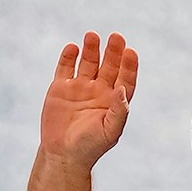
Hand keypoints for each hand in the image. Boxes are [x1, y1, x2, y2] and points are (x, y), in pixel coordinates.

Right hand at [39, 32, 137, 168]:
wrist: (63, 154)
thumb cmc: (90, 147)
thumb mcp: (110, 131)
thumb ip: (119, 111)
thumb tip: (122, 89)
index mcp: (114, 101)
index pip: (125, 78)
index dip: (129, 66)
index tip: (131, 52)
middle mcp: (99, 91)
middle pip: (109, 66)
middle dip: (113, 51)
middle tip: (117, 36)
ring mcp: (80, 87)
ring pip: (88, 62)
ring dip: (91, 49)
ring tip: (93, 35)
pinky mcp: (60, 87)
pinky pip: (66, 67)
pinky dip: (69, 57)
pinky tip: (73, 48)